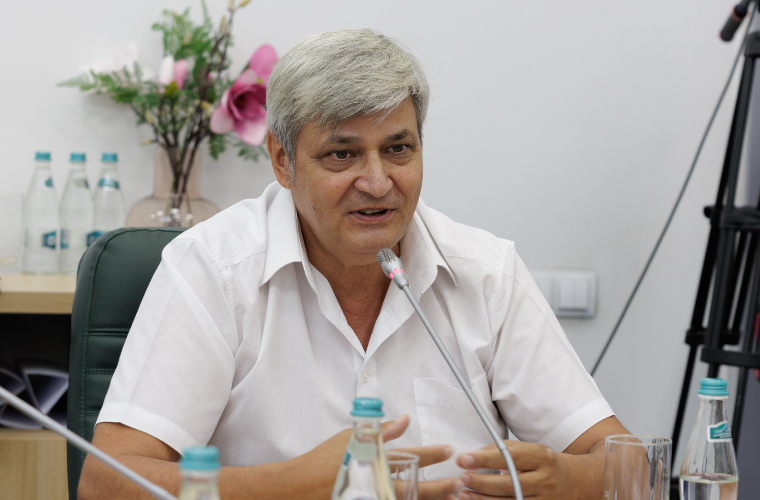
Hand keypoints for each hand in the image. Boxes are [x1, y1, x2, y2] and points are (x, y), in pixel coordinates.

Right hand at [290, 415, 461, 499]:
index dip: (433, 453)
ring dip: (429, 499)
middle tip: (459, 482)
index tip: (449, 450)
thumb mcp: (352, 438)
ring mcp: (372, 499)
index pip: (411, 456)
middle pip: (416, 487)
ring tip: (450, 498)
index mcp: (376, 462)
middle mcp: (377, 485)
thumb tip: (404, 420)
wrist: (300, 487)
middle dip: (440, 485)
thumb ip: (381, 431)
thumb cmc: (325, 460)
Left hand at [455, 441, 565, 498]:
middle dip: (481, 482)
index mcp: (541, 457)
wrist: (575, 481)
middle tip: (462, 478)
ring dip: (483, 499)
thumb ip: (504, 450)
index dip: (485, 459)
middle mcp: (544, 480)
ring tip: (464, 494)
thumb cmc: (545, 462)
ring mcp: (544, 499)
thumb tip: (475, 456)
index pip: (509, 457)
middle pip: (509, 483)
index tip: (465, 459)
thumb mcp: (530, 449)